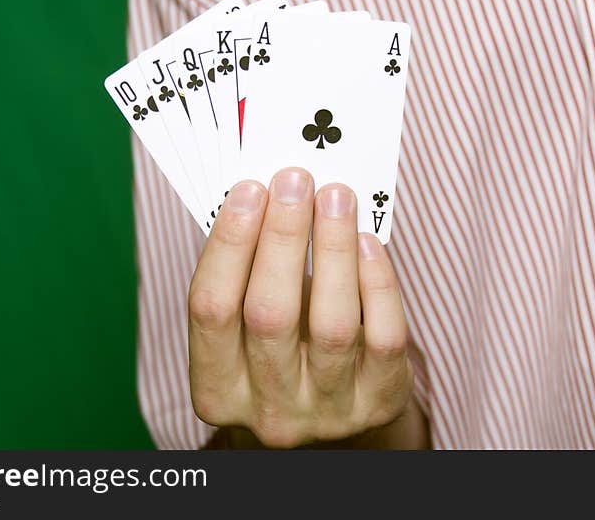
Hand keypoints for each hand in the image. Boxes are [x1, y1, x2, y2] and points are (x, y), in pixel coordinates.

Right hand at [188, 167, 413, 447]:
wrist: (334, 411)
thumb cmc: (285, 350)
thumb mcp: (251, 327)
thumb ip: (251, 273)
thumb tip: (271, 195)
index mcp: (217, 389)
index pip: (210, 309)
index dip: (229, 243)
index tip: (249, 189)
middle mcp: (268, 411)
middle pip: (269, 314)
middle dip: (283, 236)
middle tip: (296, 181)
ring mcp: (327, 413)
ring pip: (332, 324)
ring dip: (333, 248)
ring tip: (336, 197)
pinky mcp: (379, 402)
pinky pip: (384, 337)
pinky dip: (378, 283)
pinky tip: (368, 243)